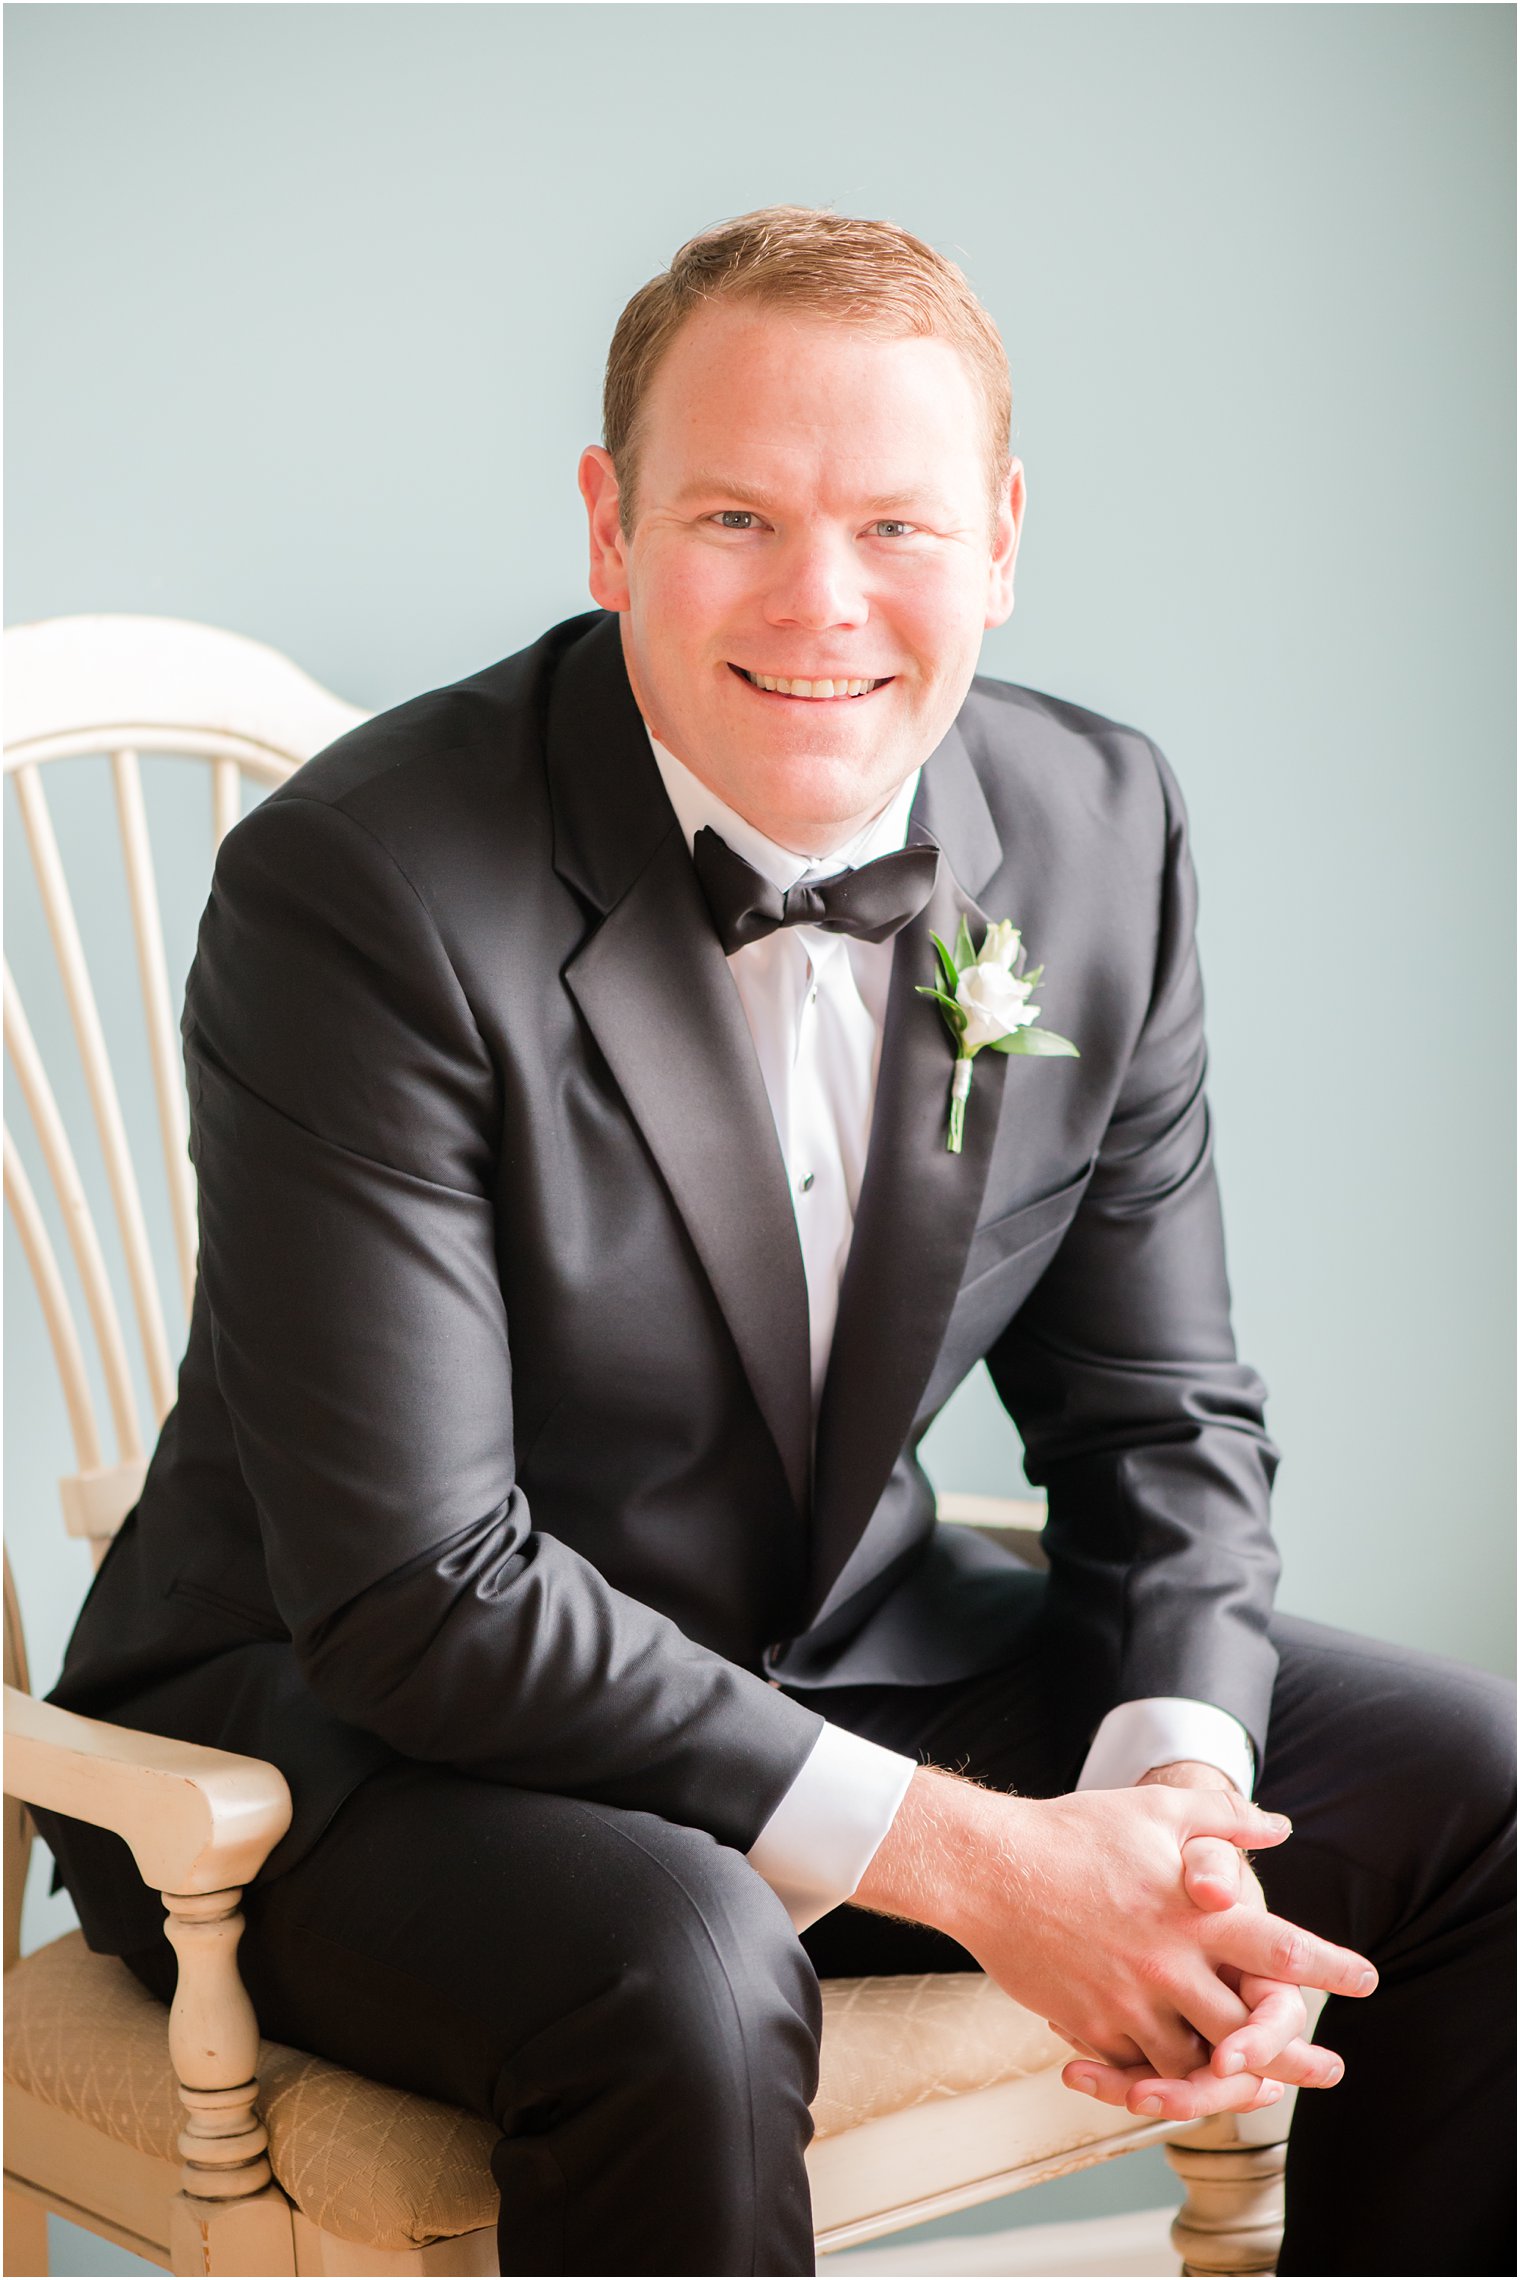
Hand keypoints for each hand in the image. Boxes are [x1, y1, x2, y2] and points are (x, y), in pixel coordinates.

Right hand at [853, 1768, 1375, 2095]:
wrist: (988, 1868)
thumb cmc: (1074, 1832)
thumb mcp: (1155, 1813)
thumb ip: (1224, 1820)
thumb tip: (1279, 1827)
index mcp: (1193, 1913)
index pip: (1280, 1947)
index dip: (1330, 1967)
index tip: (1365, 1980)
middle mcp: (1169, 1963)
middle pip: (1248, 2027)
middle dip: (1294, 2053)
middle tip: (1327, 2069)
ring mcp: (1128, 2000)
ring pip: (1194, 2061)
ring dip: (1227, 2076)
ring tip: (1254, 2085)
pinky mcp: (1090, 2023)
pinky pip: (1136, 2066)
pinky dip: (1160, 2075)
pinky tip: (1175, 2076)